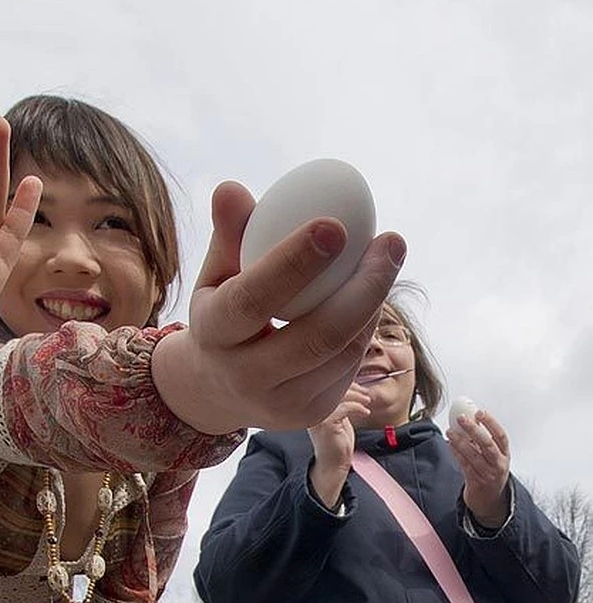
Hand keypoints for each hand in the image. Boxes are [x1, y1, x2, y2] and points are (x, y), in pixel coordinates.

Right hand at [152, 181, 405, 433]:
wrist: (213, 388)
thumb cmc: (221, 312)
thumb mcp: (216, 275)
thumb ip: (229, 235)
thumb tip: (231, 188)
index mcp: (214, 334)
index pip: (254, 299)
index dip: (293, 263)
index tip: (335, 223)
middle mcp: (244, 376)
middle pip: (316, 336)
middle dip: (363, 287)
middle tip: (390, 241)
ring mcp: (281, 403)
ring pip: (342, 352)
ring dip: (373, 302)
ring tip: (385, 258)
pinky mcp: (310, 414)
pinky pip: (349, 365)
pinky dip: (365, 325)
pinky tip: (370, 293)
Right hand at [307, 386, 370, 508]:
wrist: (333, 464)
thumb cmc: (337, 443)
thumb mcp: (339, 418)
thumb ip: (340, 404)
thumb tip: (352, 388)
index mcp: (313, 407)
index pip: (328, 387)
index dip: (345, 384)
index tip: (360, 388)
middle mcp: (312, 410)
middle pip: (332, 388)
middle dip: (353, 388)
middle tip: (366, 394)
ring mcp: (318, 416)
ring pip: (339, 396)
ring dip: (357, 396)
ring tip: (367, 401)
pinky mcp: (326, 424)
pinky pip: (344, 407)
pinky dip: (357, 407)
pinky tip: (364, 412)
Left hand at [447, 409, 510, 527]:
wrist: (489, 499)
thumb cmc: (489, 471)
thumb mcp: (492, 456)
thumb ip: (481, 440)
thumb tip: (467, 418)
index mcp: (505, 454)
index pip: (501, 436)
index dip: (491, 423)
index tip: (479, 412)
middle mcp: (499, 464)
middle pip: (487, 444)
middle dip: (473, 430)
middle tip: (461, 418)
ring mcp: (489, 474)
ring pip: (474, 455)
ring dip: (460, 441)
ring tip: (450, 431)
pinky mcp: (477, 482)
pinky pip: (465, 465)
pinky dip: (456, 453)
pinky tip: (450, 444)